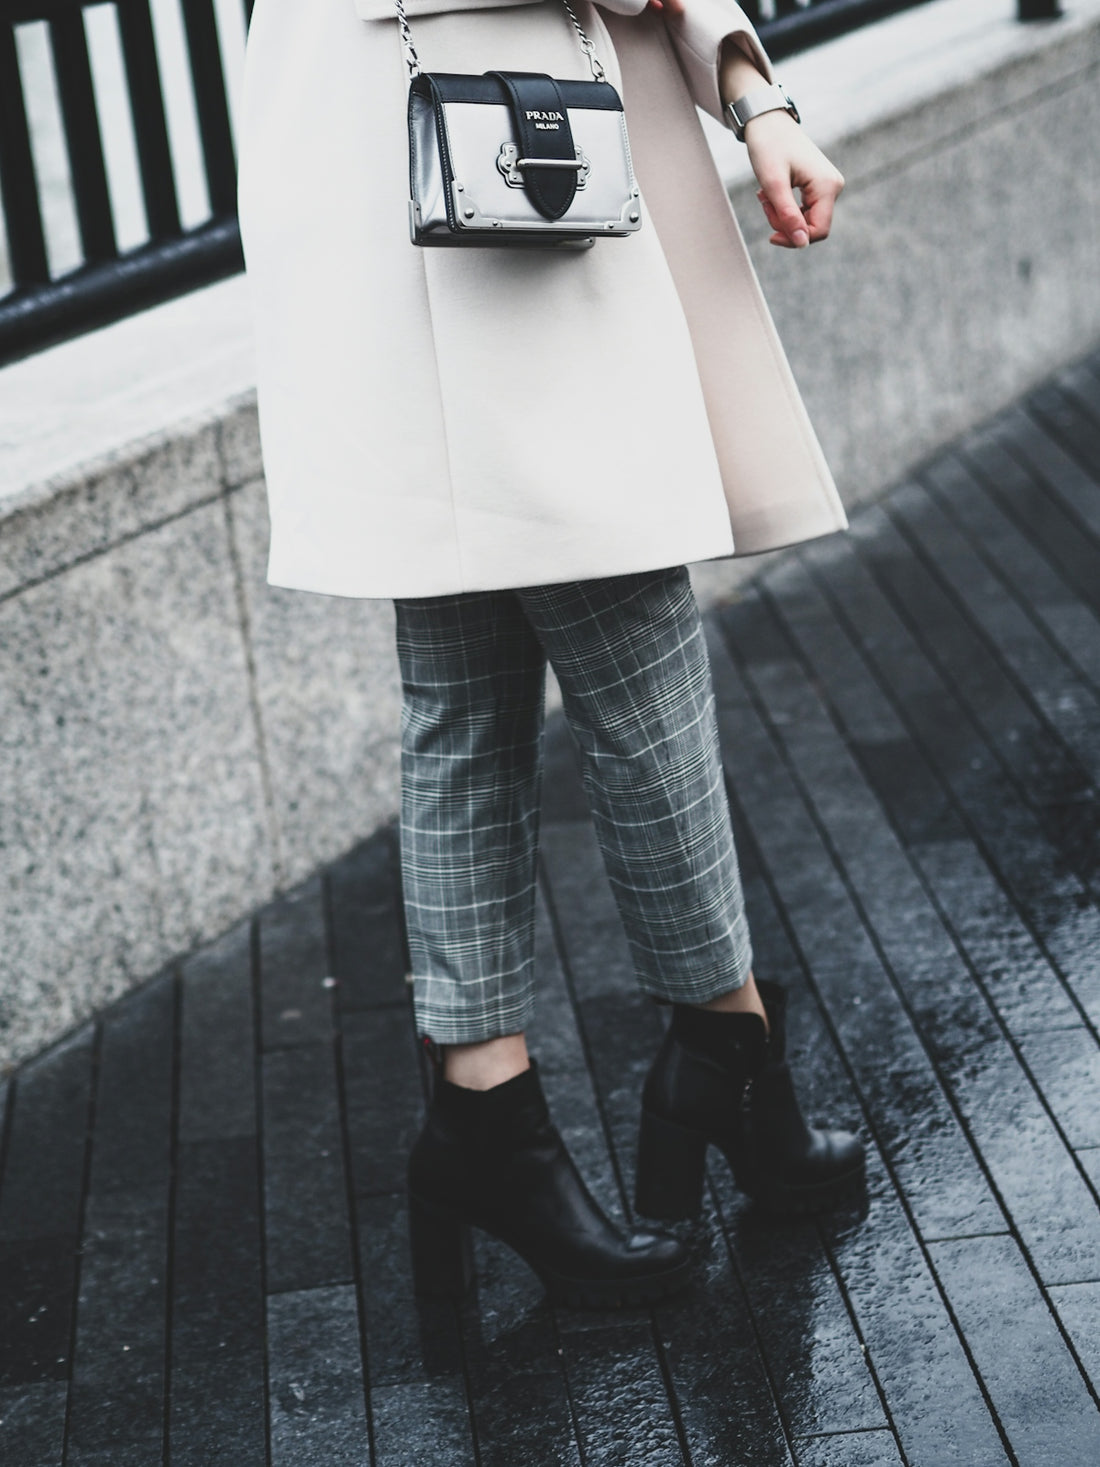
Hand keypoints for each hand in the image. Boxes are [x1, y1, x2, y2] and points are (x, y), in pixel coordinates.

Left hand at [744, 109, 844, 248]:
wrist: (768, 121)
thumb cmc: (768, 147)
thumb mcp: (774, 184)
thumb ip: (788, 215)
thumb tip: (801, 244)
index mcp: (827, 186)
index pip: (818, 231)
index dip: (794, 239)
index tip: (770, 236)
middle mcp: (833, 186)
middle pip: (811, 227)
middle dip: (785, 223)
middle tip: (764, 203)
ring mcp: (828, 185)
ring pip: (805, 220)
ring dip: (782, 215)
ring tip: (765, 195)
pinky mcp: (819, 185)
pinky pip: (803, 210)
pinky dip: (784, 207)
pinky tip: (771, 194)